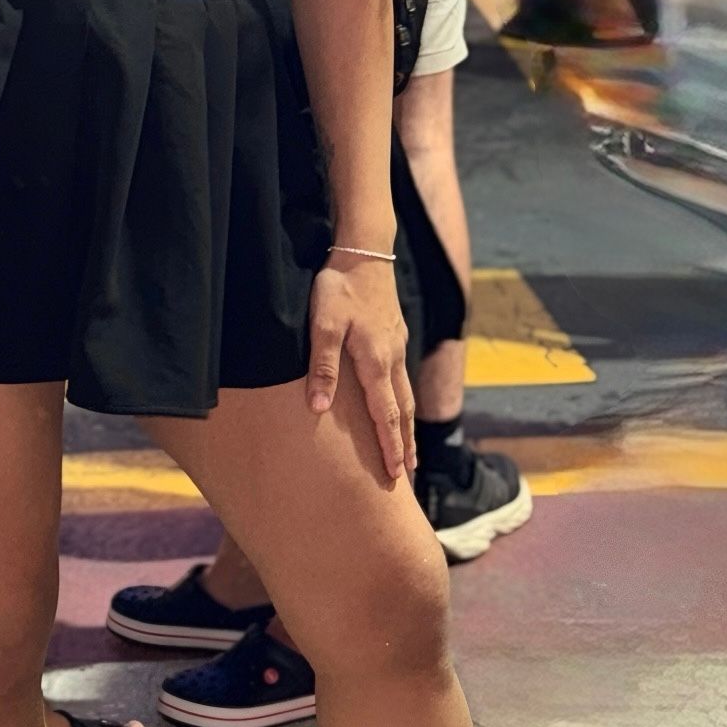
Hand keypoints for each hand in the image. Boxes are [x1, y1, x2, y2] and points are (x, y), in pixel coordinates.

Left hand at [309, 251, 415, 481]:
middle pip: (403, 411)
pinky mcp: (394, 334)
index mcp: (375, 361)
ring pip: (405, 395)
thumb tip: (318, 408)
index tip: (396, 475)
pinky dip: (403, 401)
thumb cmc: (339, 287)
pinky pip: (402, 377)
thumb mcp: (323, 325)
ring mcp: (396, 345)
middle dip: (404, 444)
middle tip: (406, 475)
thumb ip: (322, 367)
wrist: (365, 250)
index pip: (386, 414)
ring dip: (407, 426)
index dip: (390, 445)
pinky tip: (398, 404)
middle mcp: (392, 358)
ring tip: (409, 450)